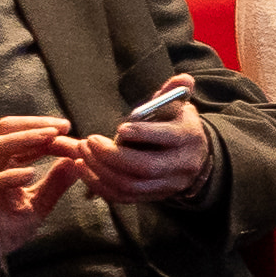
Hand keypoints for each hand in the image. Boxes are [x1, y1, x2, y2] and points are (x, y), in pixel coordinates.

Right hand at [0, 115, 85, 276]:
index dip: (44, 129)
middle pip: (5, 131)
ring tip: (49, 139)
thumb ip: (55, 185)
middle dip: (34, 126)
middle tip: (61, 127)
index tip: (68, 128)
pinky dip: (9, 176)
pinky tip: (30, 174)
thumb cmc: (2, 227)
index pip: (19, 134)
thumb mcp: (37, 205)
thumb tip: (77, 162)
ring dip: (23, 141)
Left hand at [70, 88, 213, 203]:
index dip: (142, 134)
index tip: (119, 128)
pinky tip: (83, 169)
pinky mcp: (152, 197)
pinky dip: (99, 185)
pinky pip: (122, 198)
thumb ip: (176, 90)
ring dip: (100, 170)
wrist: (194, 156)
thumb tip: (183, 79)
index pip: (167, 138)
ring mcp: (167, 186)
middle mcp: (181, 166)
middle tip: (89, 141)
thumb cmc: (177, 125)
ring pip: (130, 185)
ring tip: (81, 153)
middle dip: (112, 155)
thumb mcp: (180, 106)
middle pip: (144, 167)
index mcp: (189, 138)